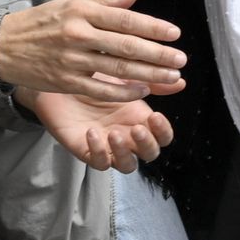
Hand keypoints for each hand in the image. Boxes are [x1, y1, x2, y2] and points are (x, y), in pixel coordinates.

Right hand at [0, 0, 187, 101]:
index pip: (126, 19)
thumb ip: (105, 2)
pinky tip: (142, 91)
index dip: (153, 27)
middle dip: (158, 55)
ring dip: (148, 75)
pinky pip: (100, 89)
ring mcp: (71, 60)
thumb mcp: (70, 4)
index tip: (175, 34)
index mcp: (82, 11)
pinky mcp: (65, 81)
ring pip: (118, 70)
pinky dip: (123, 92)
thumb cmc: (40, 23)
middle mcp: (78, 34)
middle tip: (181, 59)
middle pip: (127, 46)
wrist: (1, 46)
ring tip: (170, 77)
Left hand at [20, 87, 173, 171]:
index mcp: (140, 118)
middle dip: (146, 144)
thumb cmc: (93, 76)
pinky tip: (91, 132)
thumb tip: (180, 80)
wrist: (59, 78)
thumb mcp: (124, 75)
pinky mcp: (86, 150)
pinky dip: (98, 152)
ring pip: (126, 164)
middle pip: (149, 153)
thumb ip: (150, 79)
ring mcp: (108, 145)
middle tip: (136, 129)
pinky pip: (98, 162)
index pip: (162, 135)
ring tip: (113, 134)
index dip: (163, 131)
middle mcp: (127, 135)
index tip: (156, 116)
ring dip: (124, 153)